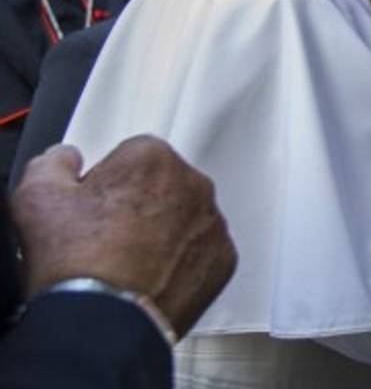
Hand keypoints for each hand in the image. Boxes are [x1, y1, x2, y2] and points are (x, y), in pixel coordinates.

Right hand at [11, 136, 237, 337]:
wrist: (105, 322)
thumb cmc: (77, 262)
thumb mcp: (37, 197)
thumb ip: (55, 163)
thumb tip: (67, 160)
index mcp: (152, 158)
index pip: (130, 158)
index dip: (105, 185)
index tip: (93, 209)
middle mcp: (193, 184)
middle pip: (162, 186)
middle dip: (138, 205)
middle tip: (107, 238)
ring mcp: (212, 222)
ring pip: (185, 218)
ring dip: (163, 234)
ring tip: (127, 263)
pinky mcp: (224, 259)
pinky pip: (201, 252)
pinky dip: (182, 263)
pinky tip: (151, 278)